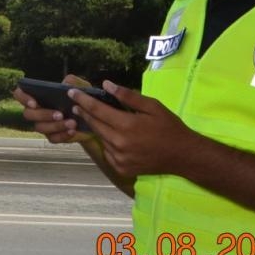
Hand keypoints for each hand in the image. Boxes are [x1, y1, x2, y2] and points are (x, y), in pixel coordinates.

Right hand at [13, 74, 93, 145]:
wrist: (90, 115)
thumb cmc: (79, 98)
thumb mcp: (78, 86)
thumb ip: (72, 81)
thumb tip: (65, 84)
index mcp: (37, 95)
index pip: (19, 94)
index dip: (23, 98)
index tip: (34, 103)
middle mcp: (36, 111)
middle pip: (28, 114)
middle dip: (43, 114)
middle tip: (60, 114)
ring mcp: (43, 124)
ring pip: (40, 127)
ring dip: (56, 126)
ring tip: (72, 123)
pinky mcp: (52, 135)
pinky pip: (52, 138)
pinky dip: (62, 135)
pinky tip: (72, 131)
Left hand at [69, 80, 196, 176]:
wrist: (183, 156)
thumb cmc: (169, 127)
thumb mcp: (152, 106)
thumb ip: (128, 96)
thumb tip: (106, 85)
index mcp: (126, 126)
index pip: (97, 110)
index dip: (83, 100)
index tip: (71, 92)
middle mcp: (119, 143)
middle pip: (95, 124)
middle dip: (84, 112)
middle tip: (76, 103)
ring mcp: (119, 158)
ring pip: (101, 138)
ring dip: (96, 127)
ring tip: (93, 117)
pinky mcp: (121, 168)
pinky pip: (108, 152)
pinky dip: (107, 142)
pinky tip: (111, 135)